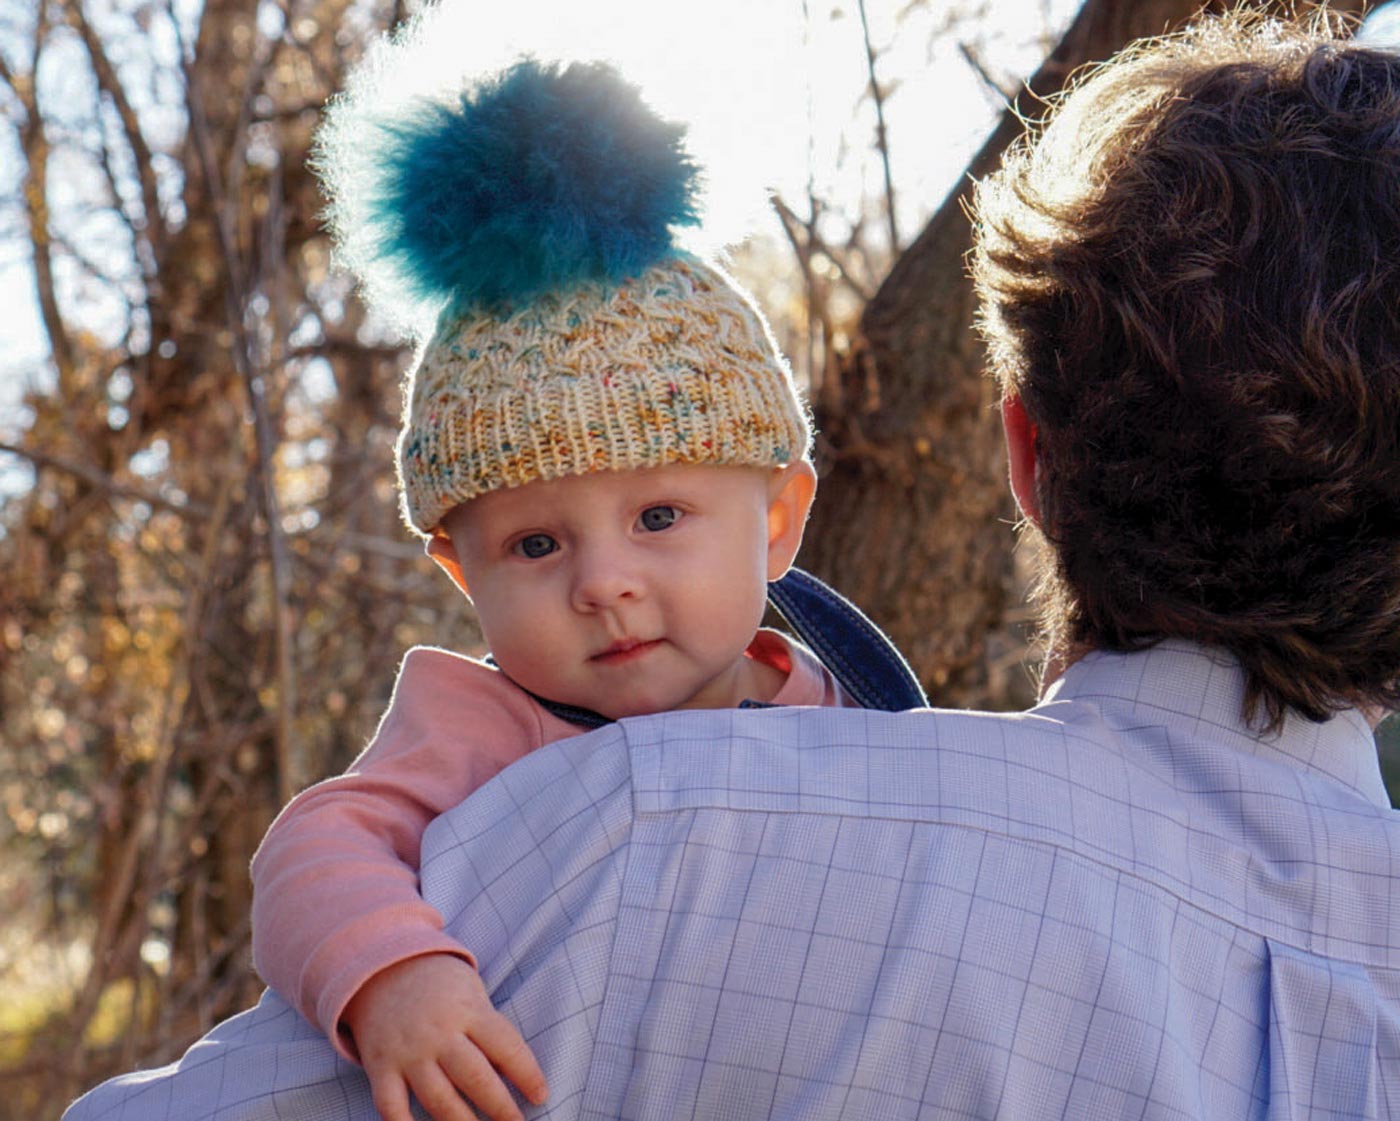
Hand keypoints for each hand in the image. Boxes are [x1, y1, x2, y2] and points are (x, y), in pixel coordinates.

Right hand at [342, 953, 547, 1120]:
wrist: (382, 968)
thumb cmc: (439, 985)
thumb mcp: (471, 991)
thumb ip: (488, 1028)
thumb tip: (513, 1073)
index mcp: (468, 1010)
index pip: (506, 1046)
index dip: (527, 1074)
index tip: (541, 1095)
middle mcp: (439, 1033)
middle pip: (475, 1077)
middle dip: (501, 1107)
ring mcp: (408, 1053)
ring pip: (439, 1098)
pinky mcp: (381, 1067)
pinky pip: (391, 1106)